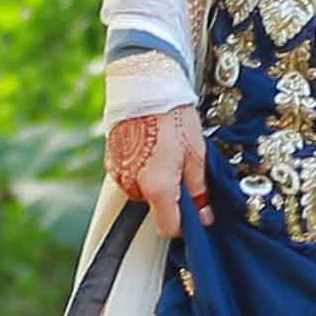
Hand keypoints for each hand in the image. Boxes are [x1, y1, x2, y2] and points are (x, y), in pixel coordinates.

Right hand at [111, 107, 208, 239]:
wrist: (145, 88)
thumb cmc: (173, 117)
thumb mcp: (196, 154)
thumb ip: (199, 189)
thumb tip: (204, 214)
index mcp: (157, 187)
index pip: (168, 227)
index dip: (184, 225)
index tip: (195, 214)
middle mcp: (133, 185)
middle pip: (155, 207)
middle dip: (170, 195)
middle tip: (182, 168)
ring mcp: (119, 174)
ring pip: (142, 191)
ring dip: (155, 181)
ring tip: (165, 152)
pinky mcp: (110, 162)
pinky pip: (130, 176)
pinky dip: (141, 169)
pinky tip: (151, 148)